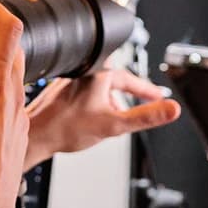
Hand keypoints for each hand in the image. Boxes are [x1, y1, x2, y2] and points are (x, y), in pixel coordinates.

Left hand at [24, 65, 181, 167]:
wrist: (36, 135)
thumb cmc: (66, 128)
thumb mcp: (115, 125)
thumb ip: (146, 117)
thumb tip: (172, 109)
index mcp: (99, 73)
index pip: (132, 80)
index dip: (147, 90)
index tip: (158, 96)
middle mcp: (84, 71)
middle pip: (116, 84)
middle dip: (126, 98)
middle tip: (137, 110)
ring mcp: (71, 79)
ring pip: (100, 90)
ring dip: (108, 104)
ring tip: (109, 122)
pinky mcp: (61, 89)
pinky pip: (86, 95)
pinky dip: (94, 106)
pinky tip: (89, 121)